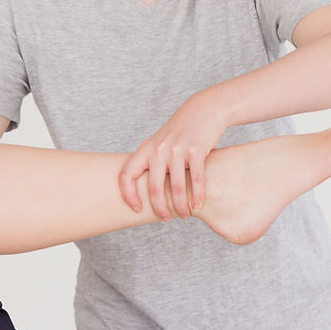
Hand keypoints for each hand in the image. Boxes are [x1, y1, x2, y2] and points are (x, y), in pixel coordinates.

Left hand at [118, 93, 227, 220]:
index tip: (137, 209)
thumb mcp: (160, 143)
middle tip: (166, 219)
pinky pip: (196, 180)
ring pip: (177, 188)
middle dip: (160, 209)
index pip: (126, 175)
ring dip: (181, 207)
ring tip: (185, 215)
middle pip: (154, 188)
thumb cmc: (181, 132)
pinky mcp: (196, 150)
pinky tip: (198, 206)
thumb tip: (144, 190)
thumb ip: (151, 162)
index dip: (128, 195)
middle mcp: (158, 150)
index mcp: (146, 149)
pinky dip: (198, 197)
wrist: (204, 110)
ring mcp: (177, 150)